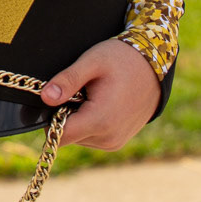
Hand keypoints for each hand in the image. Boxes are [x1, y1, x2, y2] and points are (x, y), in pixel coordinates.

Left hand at [41, 38, 159, 150]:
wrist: (155, 66)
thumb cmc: (122, 59)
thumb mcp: (92, 62)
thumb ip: (67, 80)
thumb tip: (46, 98)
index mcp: (100, 121)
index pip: (59, 135)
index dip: (50, 118)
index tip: (56, 98)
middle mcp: (108, 138)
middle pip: (67, 136)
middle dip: (64, 115)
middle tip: (78, 91)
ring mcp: (114, 142)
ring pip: (78, 137)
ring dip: (77, 119)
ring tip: (92, 95)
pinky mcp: (117, 141)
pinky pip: (91, 136)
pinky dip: (89, 122)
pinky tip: (99, 103)